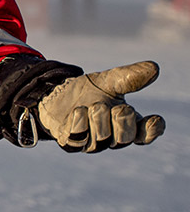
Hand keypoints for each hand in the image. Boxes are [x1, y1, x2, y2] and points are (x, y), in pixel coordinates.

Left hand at [37, 61, 165, 152]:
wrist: (56, 92)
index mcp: (127, 124)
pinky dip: (79, 123)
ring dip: (97, 117)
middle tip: (111, 105)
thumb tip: (154, 67)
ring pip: (101, 138)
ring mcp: (92, 143)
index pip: (145, 134)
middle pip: (124, 138)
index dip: (152, 130)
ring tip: (91, 105)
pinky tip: (78, 111)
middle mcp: (112, 137)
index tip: (154, 118)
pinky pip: (79, 140)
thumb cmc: (88, 91)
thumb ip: (128, 77)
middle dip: (120, 119)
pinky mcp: (72, 144)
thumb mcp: (108, 81)